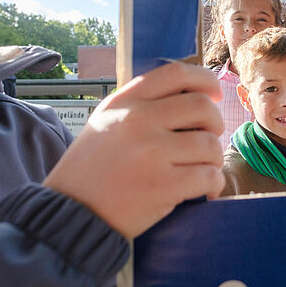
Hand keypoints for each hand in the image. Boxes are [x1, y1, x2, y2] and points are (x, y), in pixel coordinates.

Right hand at [43, 62, 223, 238]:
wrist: (70, 213)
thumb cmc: (91, 169)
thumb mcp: (106, 121)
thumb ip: (140, 106)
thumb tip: (190, 95)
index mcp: (125, 101)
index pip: (177, 73)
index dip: (205, 80)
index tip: (214, 94)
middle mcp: (138, 121)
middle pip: (202, 107)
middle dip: (215, 123)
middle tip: (209, 138)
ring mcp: (152, 153)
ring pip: (210, 144)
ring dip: (214, 159)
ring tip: (202, 169)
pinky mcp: (163, 186)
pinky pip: (208, 176)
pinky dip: (214, 183)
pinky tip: (205, 190)